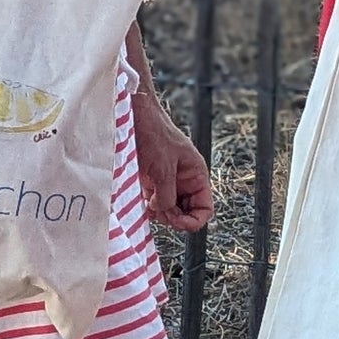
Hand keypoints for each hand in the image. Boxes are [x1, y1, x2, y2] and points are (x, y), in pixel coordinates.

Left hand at [132, 97, 212, 232]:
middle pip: (186, 212)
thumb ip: (166, 195)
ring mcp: (168, 181)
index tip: (177, 222)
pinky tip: (141, 200)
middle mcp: (185, 180)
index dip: (193, 220)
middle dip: (173, 217)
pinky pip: (154, 202)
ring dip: (159, 212)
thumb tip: (164, 212)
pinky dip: (148, 206)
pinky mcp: (151, 180)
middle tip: (158, 210)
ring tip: (148, 204)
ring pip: (169, 209)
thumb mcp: (163, 168)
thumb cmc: (153, 134)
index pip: (204, 209)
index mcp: (196, 175)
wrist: (134, 116)